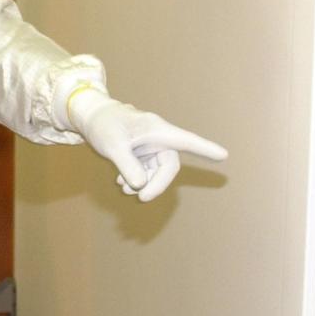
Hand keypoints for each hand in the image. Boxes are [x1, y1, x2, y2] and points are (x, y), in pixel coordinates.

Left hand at [68, 89, 227, 201]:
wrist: (90, 117)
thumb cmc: (103, 124)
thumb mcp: (113, 145)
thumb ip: (127, 165)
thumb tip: (141, 185)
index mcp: (157, 130)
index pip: (185, 141)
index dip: (205, 149)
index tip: (224, 155)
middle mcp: (158, 138)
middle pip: (169, 166)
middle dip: (157, 184)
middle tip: (141, 199)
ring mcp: (150, 146)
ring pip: (156, 172)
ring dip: (143, 184)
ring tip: (123, 189)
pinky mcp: (141, 153)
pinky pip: (146, 171)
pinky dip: (136, 180)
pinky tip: (120, 182)